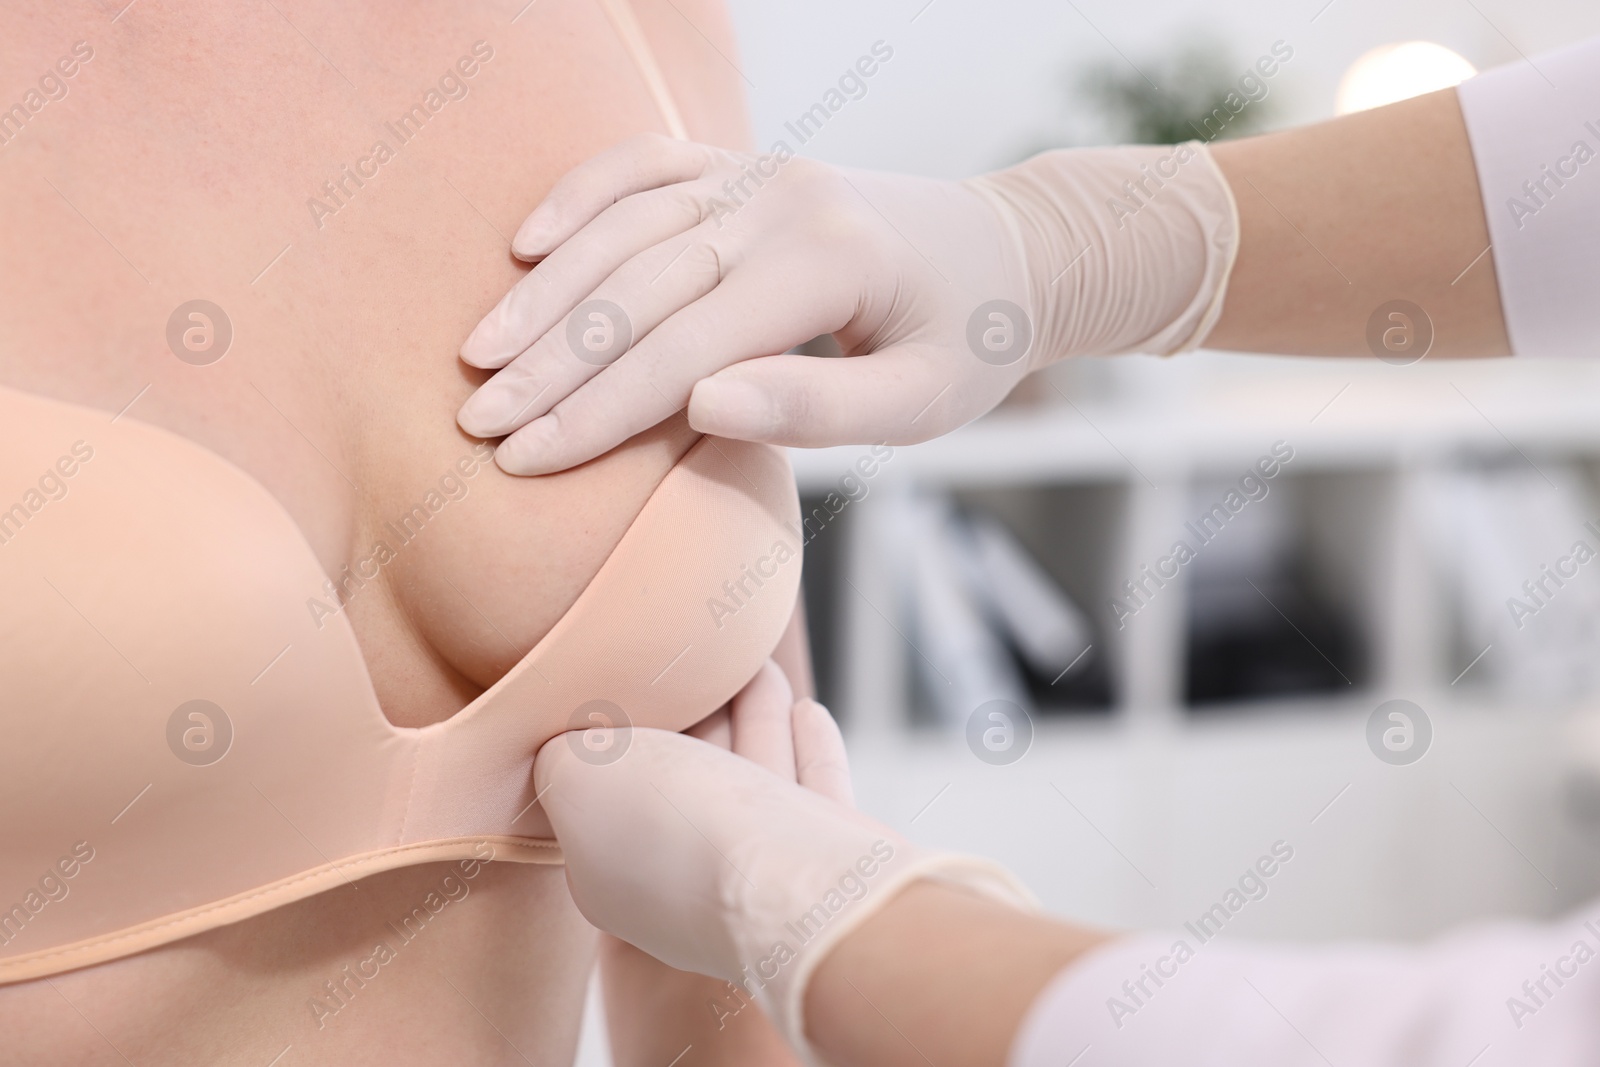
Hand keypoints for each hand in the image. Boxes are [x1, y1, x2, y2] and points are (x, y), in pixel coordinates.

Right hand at [457, 135, 1236, 473]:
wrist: (1007, 253)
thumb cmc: (966, 343)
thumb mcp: (922, 402)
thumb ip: (820, 406)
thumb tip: (703, 405)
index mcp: (826, 265)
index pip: (684, 347)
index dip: (598, 408)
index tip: (525, 459)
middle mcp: (780, 203)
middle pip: (638, 287)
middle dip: (551, 362)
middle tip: (476, 424)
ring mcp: (757, 173)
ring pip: (626, 224)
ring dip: (546, 291)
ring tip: (478, 354)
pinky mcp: (744, 166)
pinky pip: (646, 165)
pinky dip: (582, 196)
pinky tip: (527, 243)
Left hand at [534, 660, 1029, 1058]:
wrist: (792, 889)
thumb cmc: (678, 833)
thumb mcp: (575, 777)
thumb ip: (565, 755)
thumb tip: (578, 745)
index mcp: (610, 877)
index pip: (604, 793)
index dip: (613, 733)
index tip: (623, 678)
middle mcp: (683, 882)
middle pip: (683, 776)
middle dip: (689, 715)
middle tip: (694, 658)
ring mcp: (759, 876)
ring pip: (753, 774)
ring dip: (753, 715)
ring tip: (756, 665)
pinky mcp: (825, 863)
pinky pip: (811, 791)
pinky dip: (807, 748)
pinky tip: (808, 713)